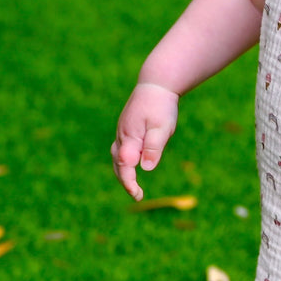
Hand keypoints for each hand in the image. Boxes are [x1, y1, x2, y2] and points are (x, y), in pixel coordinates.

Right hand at [111, 82, 179, 200]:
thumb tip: (145, 168)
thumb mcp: (161, 127)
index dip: (129, 182)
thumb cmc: (161, 106)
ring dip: (124, 172)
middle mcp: (122, 136)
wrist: (155, 84)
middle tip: (138, 196)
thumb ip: (154, 147)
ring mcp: (123, 132)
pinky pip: (123, 149)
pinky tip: (134, 166)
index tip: (138, 195)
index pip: (125, 165)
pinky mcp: (127, 129)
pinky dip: (125, 161)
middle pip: (118, 164)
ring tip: (135, 187)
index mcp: (129, 137)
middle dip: (126, 181)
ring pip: (118, 157)